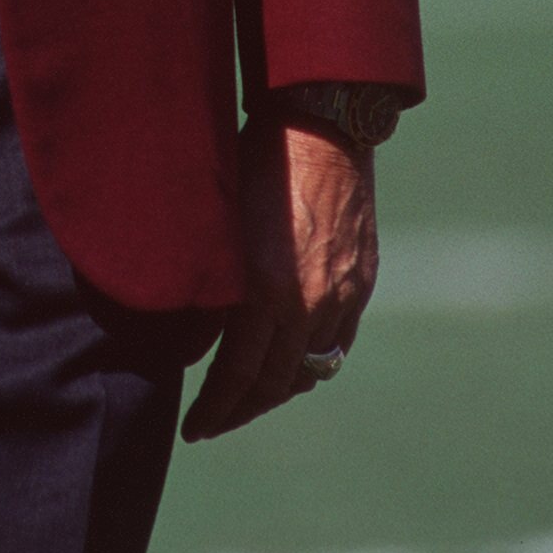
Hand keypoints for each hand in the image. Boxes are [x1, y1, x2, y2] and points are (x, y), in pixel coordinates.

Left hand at [181, 112, 378, 440]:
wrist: (321, 126)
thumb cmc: (255, 163)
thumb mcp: (217, 227)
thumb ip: (208, 291)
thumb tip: (191, 346)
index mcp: (266, 291)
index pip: (237, 376)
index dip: (213, 408)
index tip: (192, 427)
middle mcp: (308, 303)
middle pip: (275, 384)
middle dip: (241, 410)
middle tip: (214, 422)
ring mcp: (341, 296)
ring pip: (310, 369)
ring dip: (277, 390)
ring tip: (248, 397)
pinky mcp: (361, 283)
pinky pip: (337, 342)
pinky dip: (310, 362)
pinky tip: (289, 362)